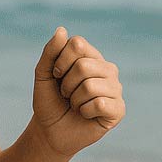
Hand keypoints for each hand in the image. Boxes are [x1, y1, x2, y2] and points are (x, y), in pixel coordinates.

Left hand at [32, 27, 125, 157]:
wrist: (50, 131)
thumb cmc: (49, 101)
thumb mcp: (43, 74)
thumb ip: (50, 52)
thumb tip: (62, 30)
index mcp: (92, 57)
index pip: (77, 44)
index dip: (60, 61)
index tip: (56, 75)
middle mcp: (107, 70)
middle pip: (83, 66)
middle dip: (66, 84)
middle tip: (66, 95)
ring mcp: (116, 89)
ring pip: (90, 86)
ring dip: (74, 99)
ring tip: (76, 105)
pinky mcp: (118, 110)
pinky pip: (100, 104)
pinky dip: (84, 111)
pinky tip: (86, 114)